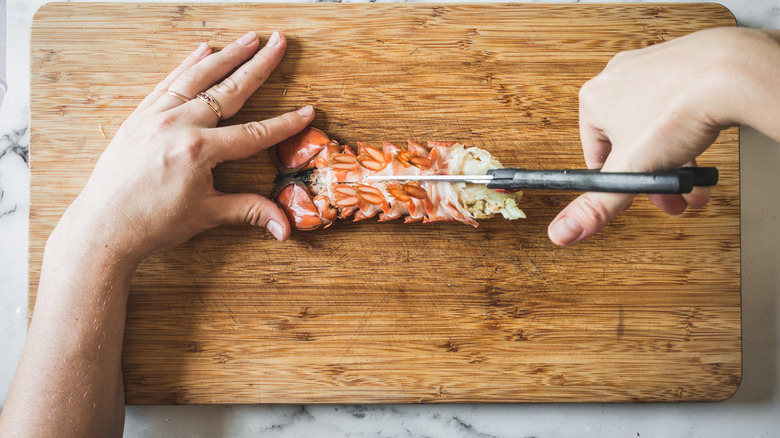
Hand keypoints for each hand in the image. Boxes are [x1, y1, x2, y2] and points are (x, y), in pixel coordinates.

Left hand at [54, 31, 313, 265]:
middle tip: (278, 43)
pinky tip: (202, 51)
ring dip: (226, 56)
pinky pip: (167, 83)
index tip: (307, 112)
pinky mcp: (138, 117)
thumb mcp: (207, 215)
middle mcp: (178, 125)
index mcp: (199, 150)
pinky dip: (186, 65)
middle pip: (229, 89)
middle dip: (259, 65)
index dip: (284, 124)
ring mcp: (155, 117)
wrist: (103, 227)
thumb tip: (285, 228)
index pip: (253, 132)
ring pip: (198, 77)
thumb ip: (249, 211)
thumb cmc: (152, 224)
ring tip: (248, 39)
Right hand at [548, 27, 779, 245]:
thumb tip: (563, 231)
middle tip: (669, 193)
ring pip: (654, 125)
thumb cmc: (680, 109)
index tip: (637, 193)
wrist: (732, 73)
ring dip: (673, 157)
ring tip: (692, 178)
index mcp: (593, 99)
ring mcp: (649, 67)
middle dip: (653, 174)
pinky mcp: (680, 62)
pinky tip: (701, 142)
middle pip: (628, 142)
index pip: (594, 155)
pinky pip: (676, 104)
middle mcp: (617, 77)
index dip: (619, 181)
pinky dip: (688, 128)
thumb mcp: (632, 171)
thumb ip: (597, 205)